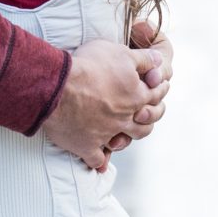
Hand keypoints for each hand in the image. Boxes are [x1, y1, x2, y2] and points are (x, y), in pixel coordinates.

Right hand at [41, 29, 172, 170]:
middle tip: (145, 113)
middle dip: (149, 118)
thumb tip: (159, 59)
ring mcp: (107, 134)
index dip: (159, 90)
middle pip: (145, 123)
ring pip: (125, 142)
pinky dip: (99, 161)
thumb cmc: (89, 66)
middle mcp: (125, 118)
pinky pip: (96, 159)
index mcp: (136, 96)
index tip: (159, 87)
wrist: (58, 87)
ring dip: (127, 139)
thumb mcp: (120, 53)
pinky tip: (100, 164)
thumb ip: (142, 59)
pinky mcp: (87, 145)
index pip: (155, 95)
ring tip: (126, 135)